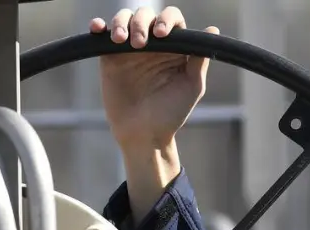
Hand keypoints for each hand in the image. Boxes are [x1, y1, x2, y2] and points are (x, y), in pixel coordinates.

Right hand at [89, 7, 219, 155]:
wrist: (144, 135)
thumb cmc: (171, 113)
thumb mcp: (192, 86)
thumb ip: (199, 59)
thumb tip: (212, 30)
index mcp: (173, 46)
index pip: (170, 19)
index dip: (166, 19)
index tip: (162, 34)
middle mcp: (151, 44)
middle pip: (145, 14)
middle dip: (141, 22)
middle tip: (140, 44)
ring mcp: (129, 50)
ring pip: (123, 20)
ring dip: (121, 22)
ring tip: (120, 40)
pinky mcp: (109, 59)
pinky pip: (101, 37)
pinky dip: (98, 27)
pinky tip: (97, 28)